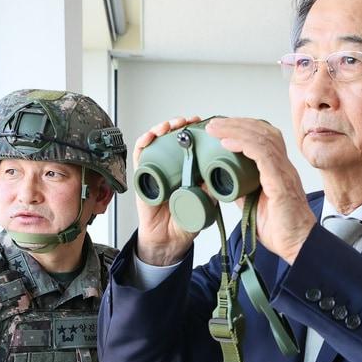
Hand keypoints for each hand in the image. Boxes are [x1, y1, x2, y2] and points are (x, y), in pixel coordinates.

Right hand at [130, 117, 203, 265]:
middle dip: (180, 125)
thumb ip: (211, 190)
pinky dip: (143, 144)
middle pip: (173, 138)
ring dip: (162, 129)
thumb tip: (221, 174)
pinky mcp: (143, 177)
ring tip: (171, 126)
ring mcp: (157, 170)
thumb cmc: (186, 221)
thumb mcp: (205, 204)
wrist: (169, 240)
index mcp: (189, 169)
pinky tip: (149, 137)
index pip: (192, 144)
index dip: (197, 131)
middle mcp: (172, 166)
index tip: (205, 124)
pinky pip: (141, 157)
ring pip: (157, 142)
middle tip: (188, 121)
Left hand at [206, 118, 316, 263]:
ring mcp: (284, 172)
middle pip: (262, 132)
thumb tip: (218, 181)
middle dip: (236, 123)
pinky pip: (263, 155)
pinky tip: (226, 142)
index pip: (263, 138)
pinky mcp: (281, 182)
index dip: (243, 128)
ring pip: (261, 138)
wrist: (298, 245)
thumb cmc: (282, 229)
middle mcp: (283, 167)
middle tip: (214, 123)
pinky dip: (243, 145)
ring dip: (235, 130)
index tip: (222, 127)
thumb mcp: (252, 205)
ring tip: (215, 128)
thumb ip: (239, 190)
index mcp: (278, 170)